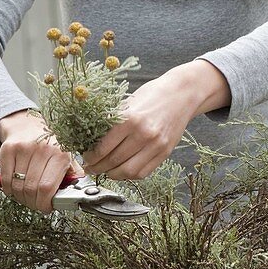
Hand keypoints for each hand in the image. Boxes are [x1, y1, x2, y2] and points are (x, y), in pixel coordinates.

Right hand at [0, 108, 83, 212]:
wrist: (27, 126)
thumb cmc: (48, 146)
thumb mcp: (66, 158)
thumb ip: (73, 176)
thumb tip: (80, 194)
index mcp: (60, 154)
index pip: (47, 188)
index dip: (44, 203)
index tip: (46, 208)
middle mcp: (42, 149)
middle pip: (31, 189)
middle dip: (33, 203)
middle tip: (36, 204)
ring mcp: (23, 148)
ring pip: (17, 186)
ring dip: (21, 197)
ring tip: (26, 196)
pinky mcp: (8, 149)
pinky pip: (6, 180)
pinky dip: (9, 189)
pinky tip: (15, 187)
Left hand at [81, 61, 229, 179]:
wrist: (182, 94)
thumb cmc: (152, 95)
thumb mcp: (129, 103)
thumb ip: (114, 122)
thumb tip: (92, 141)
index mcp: (130, 119)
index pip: (104, 147)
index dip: (91, 157)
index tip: (85, 158)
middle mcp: (143, 134)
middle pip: (114, 161)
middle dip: (98, 168)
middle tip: (90, 168)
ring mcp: (156, 145)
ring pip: (128, 171)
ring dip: (112, 175)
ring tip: (105, 171)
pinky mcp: (165, 153)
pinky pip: (143, 172)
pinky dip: (129, 175)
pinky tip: (122, 170)